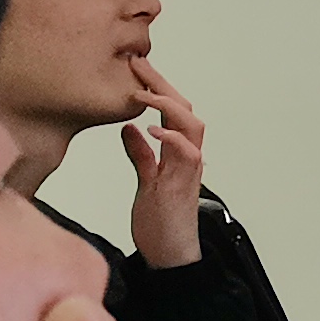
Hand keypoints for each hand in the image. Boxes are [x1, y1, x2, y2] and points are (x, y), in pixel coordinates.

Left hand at [118, 60, 208, 268]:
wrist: (170, 256)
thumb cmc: (160, 222)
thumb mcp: (145, 181)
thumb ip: (140, 155)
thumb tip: (128, 129)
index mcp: (179, 154)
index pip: (174, 111)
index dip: (158, 88)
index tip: (136, 69)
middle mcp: (188, 157)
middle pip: (185, 109)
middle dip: (163, 84)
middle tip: (138, 64)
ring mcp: (188, 170)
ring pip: (191, 125)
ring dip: (168, 105)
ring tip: (142, 93)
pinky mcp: (182, 185)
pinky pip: (186, 154)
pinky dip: (170, 137)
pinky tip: (148, 128)